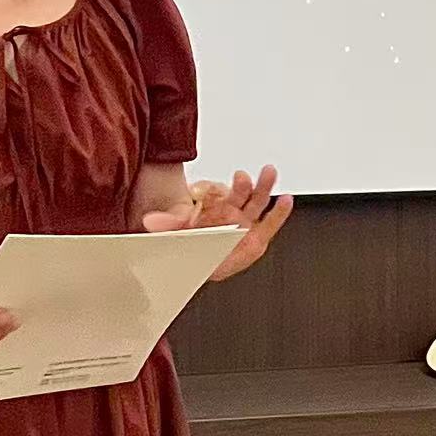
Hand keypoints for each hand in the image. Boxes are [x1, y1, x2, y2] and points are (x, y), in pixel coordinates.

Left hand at [142, 164, 293, 281]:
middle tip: (241, 176)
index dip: (213, 189)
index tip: (212, 186)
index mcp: (211, 206)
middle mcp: (231, 210)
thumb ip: (167, 225)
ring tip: (269, 173)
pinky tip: (286, 200)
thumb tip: (149, 221)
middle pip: (239, 192)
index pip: (214, 192)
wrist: (203, 262)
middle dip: (242, 183)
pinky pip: (271, 222)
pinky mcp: (258, 237)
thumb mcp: (177, 233)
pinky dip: (280, 212)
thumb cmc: (194, 243)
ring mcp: (245, 221)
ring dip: (263, 186)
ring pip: (256, 200)